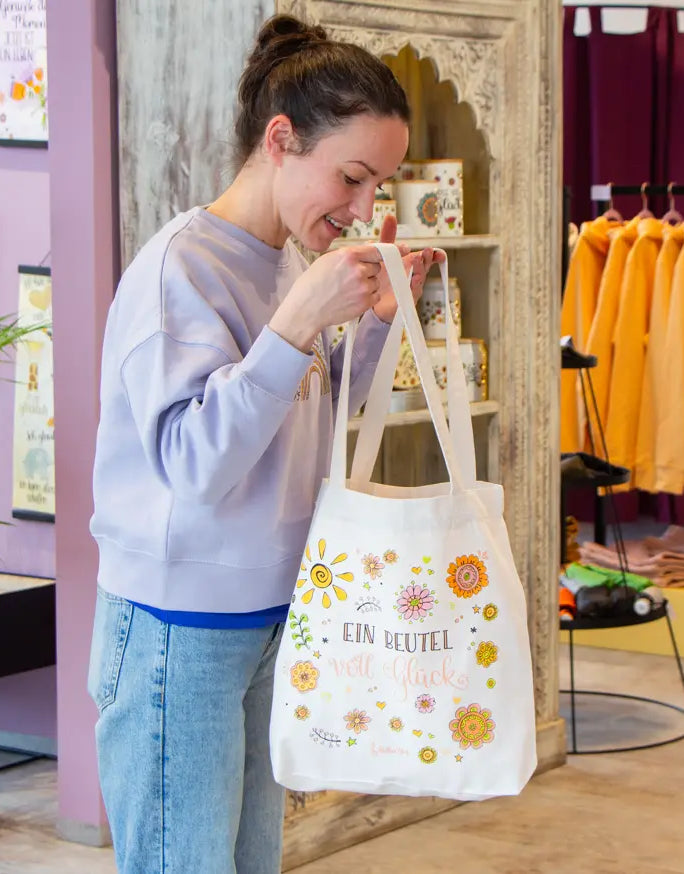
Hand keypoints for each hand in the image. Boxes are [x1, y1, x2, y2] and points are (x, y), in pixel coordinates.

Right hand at [269, 245, 383, 351]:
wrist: (307, 308)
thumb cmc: (314, 283)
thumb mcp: (329, 260)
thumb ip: (351, 254)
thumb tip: (369, 250)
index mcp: (349, 255)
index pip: (378, 249)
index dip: (393, 249)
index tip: (405, 248)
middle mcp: (358, 269)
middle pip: (378, 266)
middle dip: (369, 270)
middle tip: (351, 278)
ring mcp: (363, 287)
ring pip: (377, 282)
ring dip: (368, 284)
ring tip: (348, 289)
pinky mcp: (364, 302)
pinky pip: (375, 296)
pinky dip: (367, 297)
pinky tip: (351, 298)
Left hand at [372, 215, 446, 323]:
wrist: (371, 299)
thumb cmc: (381, 277)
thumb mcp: (383, 253)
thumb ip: (388, 236)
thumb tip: (390, 217)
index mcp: (410, 264)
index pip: (426, 259)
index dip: (434, 256)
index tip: (438, 252)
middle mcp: (413, 276)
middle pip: (424, 267)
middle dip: (427, 260)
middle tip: (427, 252)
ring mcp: (410, 289)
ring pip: (418, 279)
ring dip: (420, 270)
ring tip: (418, 260)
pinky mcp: (403, 300)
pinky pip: (410, 294)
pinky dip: (412, 287)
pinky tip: (413, 280)